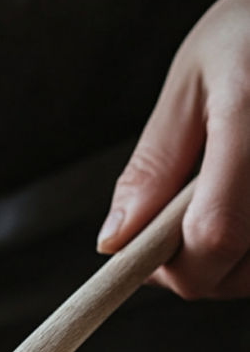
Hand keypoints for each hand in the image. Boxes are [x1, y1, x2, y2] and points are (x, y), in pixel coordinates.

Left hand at [98, 0, 249, 300]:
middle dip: (194, 269)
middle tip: (171, 231)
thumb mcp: (192, 81)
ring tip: (210, 208)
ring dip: (225, 265)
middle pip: (239, 271)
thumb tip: (114, 240)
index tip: (138, 257)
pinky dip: (248, 251)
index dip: (170, 267)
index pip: (214, 235)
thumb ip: (154, 166)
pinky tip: (239, 209)